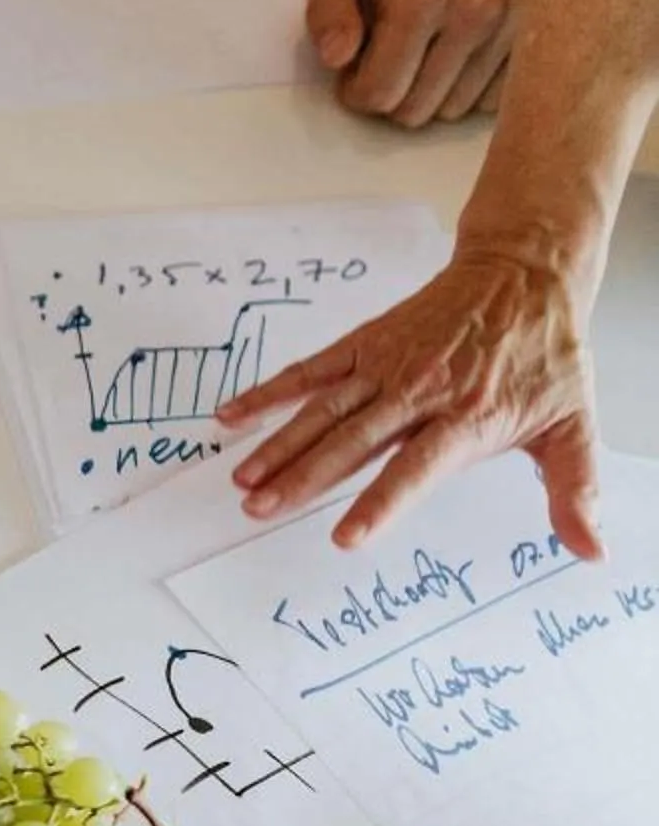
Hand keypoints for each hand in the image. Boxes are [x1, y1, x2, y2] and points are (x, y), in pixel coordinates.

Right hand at [217, 244, 598, 554]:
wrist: (525, 274)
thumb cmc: (546, 354)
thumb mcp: (574, 422)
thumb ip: (575, 489)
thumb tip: (591, 550)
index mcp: (466, 419)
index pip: (414, 468)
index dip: (380, 502)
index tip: (346, 536)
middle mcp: (419, 393)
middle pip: (351, 442)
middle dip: (303, 478)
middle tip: (260, 509)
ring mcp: (387, 366)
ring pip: (323, 411)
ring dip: (279, 445)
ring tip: (243, 479)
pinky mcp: (366, 343)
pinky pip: (311, 371)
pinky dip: (270, 392)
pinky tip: (233, 416)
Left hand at [307, 0, 522, 127]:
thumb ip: (326, 16)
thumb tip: (336, 56)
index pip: (379, 93)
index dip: (357, 90)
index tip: (357, 66)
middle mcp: (475, 8)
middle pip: (415, 109)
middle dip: (391, 94)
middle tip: (388, 59)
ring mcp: (510, 22)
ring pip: (451, 111)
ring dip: (428, 94)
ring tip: (421, 53)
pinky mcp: (528, 35)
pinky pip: (488, 102)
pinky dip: (464, 90)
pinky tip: (453, 57)